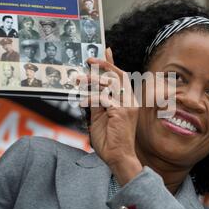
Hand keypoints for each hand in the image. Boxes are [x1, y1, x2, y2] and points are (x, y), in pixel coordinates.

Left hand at [81, 48, 142, 184]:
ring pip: (110, 84)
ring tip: (78, 79)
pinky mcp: (121, 112)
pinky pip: (103, 98)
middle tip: (88, 61)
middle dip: (103, 65)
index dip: (112, 63)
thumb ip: (98, 102)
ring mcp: (128, 106)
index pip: (121, 77)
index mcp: (128, 101)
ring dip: (92, 80)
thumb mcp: (100, 117)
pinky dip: (91, 98)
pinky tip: (82, 101)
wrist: (118, 157)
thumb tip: (90, 89)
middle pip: (118, 75)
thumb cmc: (110, 141)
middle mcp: (131, 101)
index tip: (105, 50)